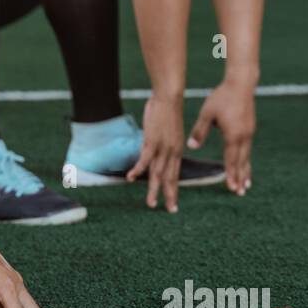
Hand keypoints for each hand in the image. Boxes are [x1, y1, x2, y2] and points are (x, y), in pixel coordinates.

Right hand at [126, 94, 182, 211]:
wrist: (169, 97)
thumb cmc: (167, 110)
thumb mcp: (168, 130)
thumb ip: (162, 142)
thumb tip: (153, 148)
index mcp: (177, 150)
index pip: (175, 174)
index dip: (174, 189)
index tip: (173, 202)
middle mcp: (172, 152)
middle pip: (170, 178)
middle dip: (169, 195)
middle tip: (169, 210)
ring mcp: (162, 148)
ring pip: (158, 174)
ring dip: (154, 190)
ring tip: (150, 204)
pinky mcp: (152, 141)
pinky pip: (144, 160)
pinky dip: (137, 170)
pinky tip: (131, 178)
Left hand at [188, 80, 254, 195]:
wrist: (241, 83)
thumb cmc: (221, 97)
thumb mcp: (207, 114)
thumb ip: (199, 131)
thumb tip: (190, 147)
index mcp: (232, 135)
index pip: (231, 160)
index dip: (231, 174)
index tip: (231, 188)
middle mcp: (243, 137)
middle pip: (241, 162)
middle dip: (240, 177)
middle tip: (240, 192)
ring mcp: (249, 132)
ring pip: (247, 156)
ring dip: (246, 171)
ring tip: (247, 185)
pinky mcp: (250, 128)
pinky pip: (248, 148)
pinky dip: (247, 159)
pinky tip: (245, 164)